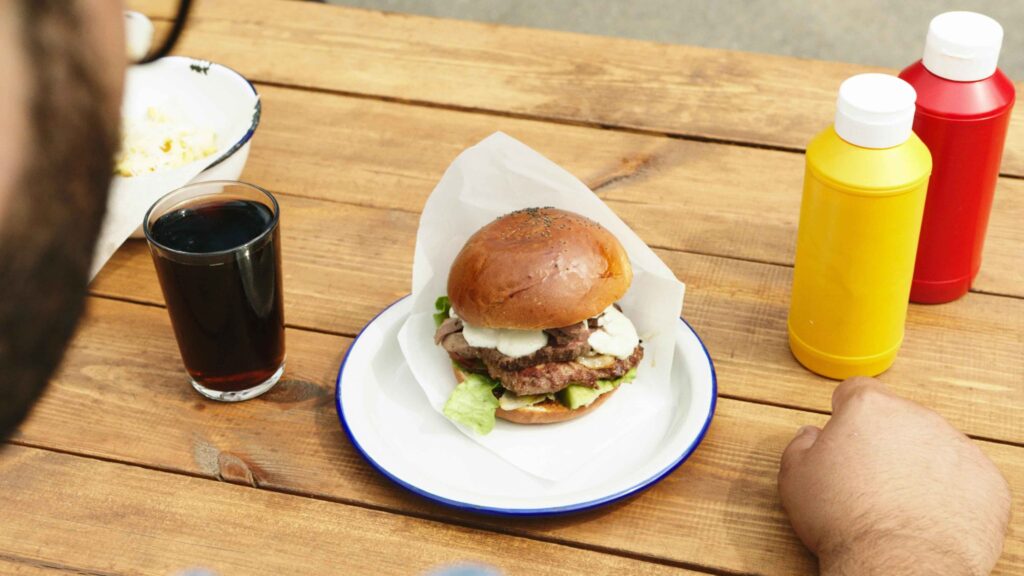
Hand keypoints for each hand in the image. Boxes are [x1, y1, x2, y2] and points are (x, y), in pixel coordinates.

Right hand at [778, 377, 1010, 575]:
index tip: (846, 435)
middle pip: (898, 420)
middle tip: (868, 481)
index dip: (846, 413)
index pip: (857, 391)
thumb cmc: (844, 521)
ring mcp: (958, 447)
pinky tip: (928, 517)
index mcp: (870, 408)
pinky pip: (966, 479)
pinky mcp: (987, 480)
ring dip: (919, 467)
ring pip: (934, 447)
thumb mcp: (795, 477)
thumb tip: (811, 436)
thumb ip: (800, 445)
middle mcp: (918, 418)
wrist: (896, 564)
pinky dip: (951, 494)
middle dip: (885, 444)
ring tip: (900, 505)